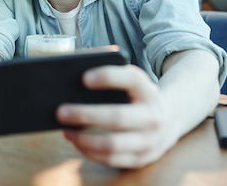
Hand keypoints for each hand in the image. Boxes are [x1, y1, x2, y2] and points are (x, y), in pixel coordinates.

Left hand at [56, 65, 171, 167]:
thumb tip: (74, 66)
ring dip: (84, 138)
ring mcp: (149, 141)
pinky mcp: (141, 159)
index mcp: (148, 91)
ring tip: (65, 129)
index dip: (108, 77)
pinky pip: (111, 159)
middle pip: (117, 117)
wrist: (167, 120)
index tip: (83, 77)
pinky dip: (89, 152)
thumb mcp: (128, 79)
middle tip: (60, 111)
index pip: (131, 80)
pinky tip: (75, 141)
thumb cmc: (134, 95)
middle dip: (85, 115)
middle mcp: (153, 116)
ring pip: (112, 144)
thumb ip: (107, 70)